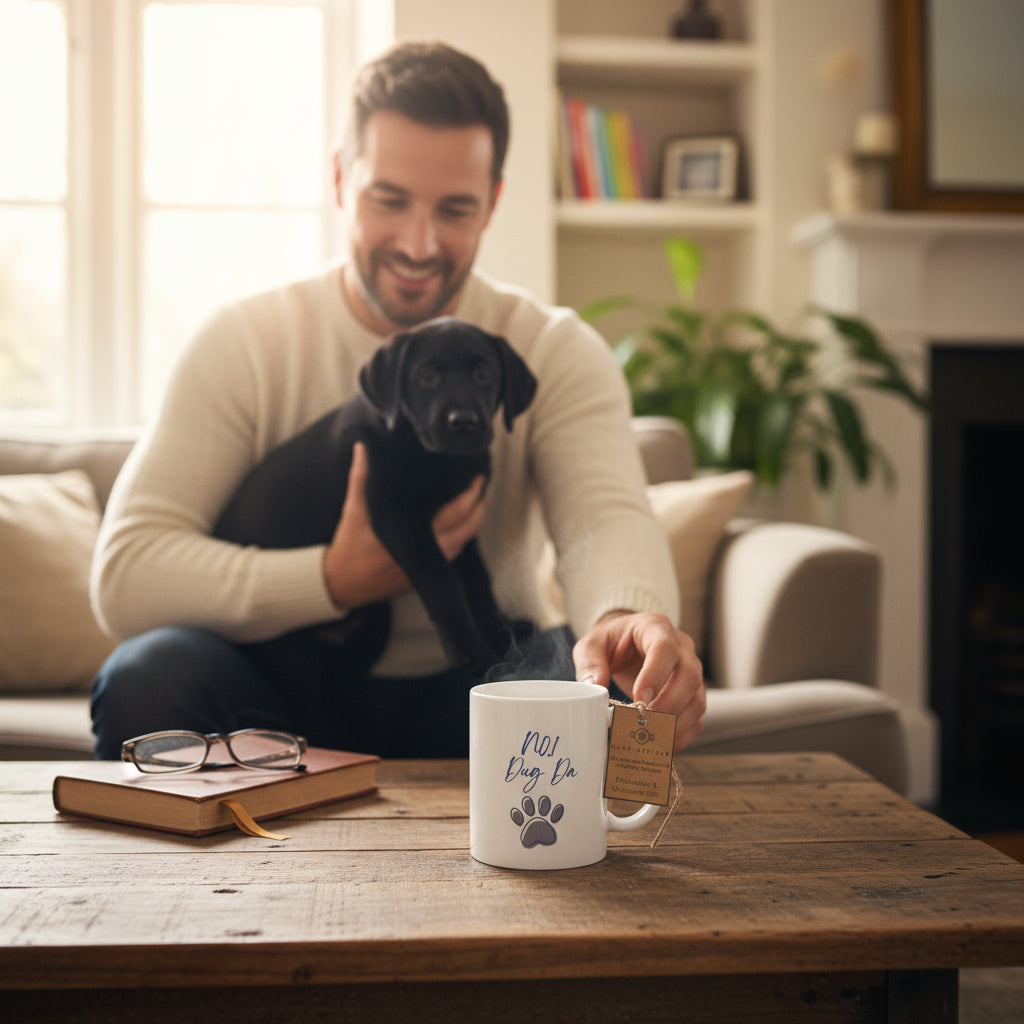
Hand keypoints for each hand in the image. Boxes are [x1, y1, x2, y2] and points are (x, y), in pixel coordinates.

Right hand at [322, 442, 486, 608]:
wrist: (343, 583)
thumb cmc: (350, 546)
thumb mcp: (355, 509)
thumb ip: (362, 476)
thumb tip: (363, 446)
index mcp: (415, 533)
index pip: (456, 512)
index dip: (472, 494)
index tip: (478, 476)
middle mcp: (429, 551)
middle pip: (469, 527)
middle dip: (479, 504)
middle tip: (482, 484)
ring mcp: (430, 565)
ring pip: (464, 541)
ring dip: (473, 520)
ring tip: (476, 499)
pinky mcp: (427, 574)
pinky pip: (454, 552)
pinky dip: (461, 535)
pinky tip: (460, 522)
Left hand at [573, 611, 704, 752]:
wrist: (626, 645)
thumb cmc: (610, 642)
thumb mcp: (592, 645)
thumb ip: (590, 664)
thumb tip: (596, 688)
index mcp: (655, 628)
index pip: (664, 648)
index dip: (655, 674)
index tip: (639, 698)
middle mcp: (681, 648)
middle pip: (689, 675)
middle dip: (669, 704)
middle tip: (645, 723)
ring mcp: (690, 671)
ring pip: (697, 698)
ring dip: (677, 724)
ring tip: (652, 739)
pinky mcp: (692, 693)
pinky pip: (697, 716)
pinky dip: (683, 734)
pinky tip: (662, 745)